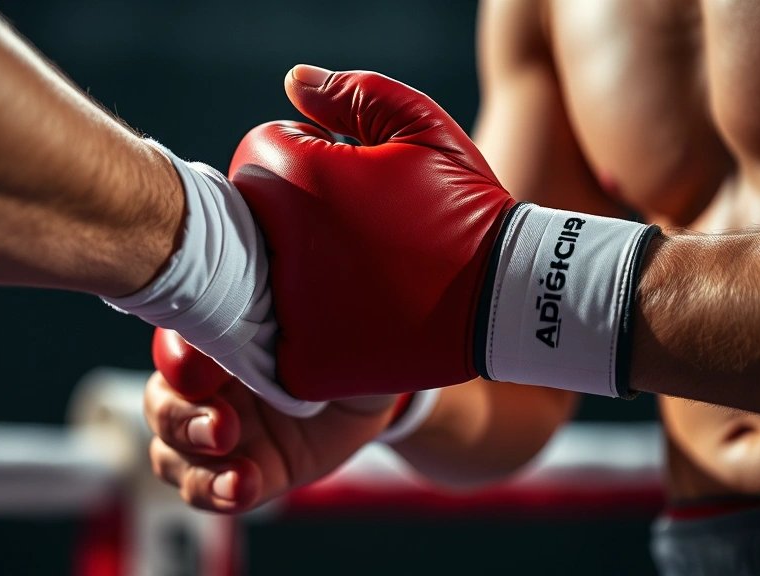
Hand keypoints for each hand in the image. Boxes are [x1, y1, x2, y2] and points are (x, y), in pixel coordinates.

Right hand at [145, 329, 394, 512]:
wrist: (370, 395)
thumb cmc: (341, 344)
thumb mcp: (324, 329)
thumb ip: (294, 323)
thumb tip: (280, 311)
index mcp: (216, 337)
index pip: (176, 345)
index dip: (179, 359)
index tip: (203, 369)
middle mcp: (207, 386)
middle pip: (161, 403)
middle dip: (181, 418)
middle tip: (223, 426)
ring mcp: (217, 434)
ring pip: (169, 454)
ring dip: (194, 466)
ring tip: (238, 473)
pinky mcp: (240, 474)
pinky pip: (208, 489)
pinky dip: (218, 492)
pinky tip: (242, 487)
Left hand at [229, 66, 655, 401]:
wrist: (508, 298)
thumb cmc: (465, 205)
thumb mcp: (422, 128)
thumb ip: (352, 94)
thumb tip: (293, 82)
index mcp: (298, 183)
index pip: (258, 152)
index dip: (305, 154)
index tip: (347, 178)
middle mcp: (280, 250)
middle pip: (252, 218)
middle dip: (291, 213)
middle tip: (352, 228)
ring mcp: (287, 316)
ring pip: (258, 278)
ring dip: (293, 268)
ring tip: (358, 269)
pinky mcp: (301, 366)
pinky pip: (275, 335)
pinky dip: (304, 324)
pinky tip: (354, 310)